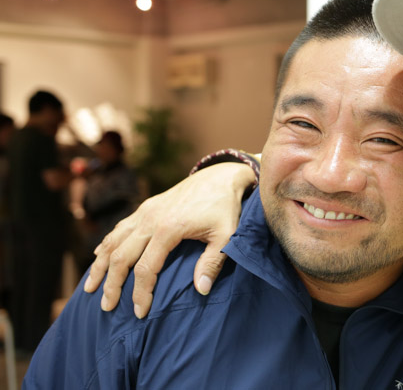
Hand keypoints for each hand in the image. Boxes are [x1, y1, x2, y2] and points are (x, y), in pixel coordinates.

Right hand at [83, 162, 254, 317]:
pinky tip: (98, 257)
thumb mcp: (226, 235)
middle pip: (120, 257)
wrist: (220, 176)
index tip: (141, 312)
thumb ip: (213, 263)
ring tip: (90, 288)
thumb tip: (201, 290)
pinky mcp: (146, 207)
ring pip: (113, 241)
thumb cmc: (225, 207)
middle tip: (107, 307)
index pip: (145, 269)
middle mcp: (150, 220)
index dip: (140, 293)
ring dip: (100, 266)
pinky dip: (106, 245)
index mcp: (169, 229)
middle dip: (111, 284)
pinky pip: (119, 229)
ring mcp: (145, 212)